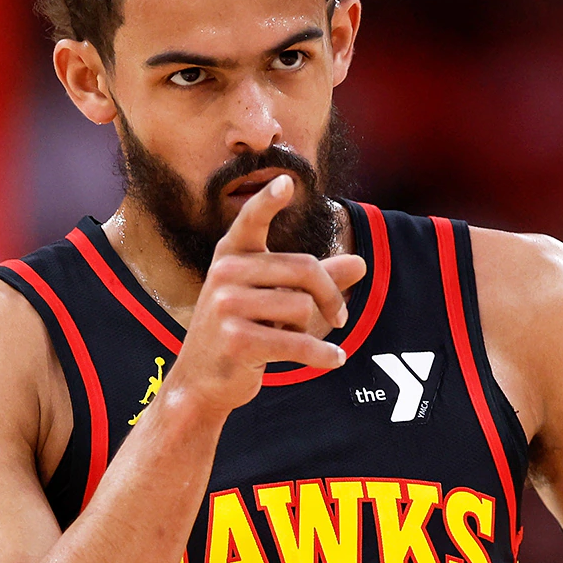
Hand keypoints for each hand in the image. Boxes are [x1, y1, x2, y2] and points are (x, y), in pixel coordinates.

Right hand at [164, 175, 367, 415]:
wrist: (201, 380)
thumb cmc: (242, 332)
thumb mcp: (275, 299)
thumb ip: (317, 280)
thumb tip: (361, 264)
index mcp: (231, 255)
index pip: (251, 220)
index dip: (268, 201)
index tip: (286, 181)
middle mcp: (225, 273)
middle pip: (304, 270)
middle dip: (329, 296)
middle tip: (339, 317)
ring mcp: (227, 306)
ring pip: (303, 308)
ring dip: (312, 329)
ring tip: (294, 339)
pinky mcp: (236, 340)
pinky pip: (298, 343)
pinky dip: (322, 355)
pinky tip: (335, 360)